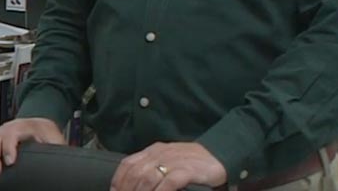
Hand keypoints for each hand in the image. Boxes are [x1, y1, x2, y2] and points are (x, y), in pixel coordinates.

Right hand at [0, 117, 64, 176]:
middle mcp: (9, 127)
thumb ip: (55, 149)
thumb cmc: (48, 135)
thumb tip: (62, 160)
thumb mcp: (55, 141)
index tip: (10, 162)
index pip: (13, 133)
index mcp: (26, 126)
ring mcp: (0, 132)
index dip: (9, 147)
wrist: (42, 125)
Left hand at [110, 142, 226, 190]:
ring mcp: (174, 161)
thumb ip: (152, 169)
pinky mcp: (187, 170)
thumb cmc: (192, 161)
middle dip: (127, 190)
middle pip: (135, 173)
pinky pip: (168, 182)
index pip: (128, 164)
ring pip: (148, 178)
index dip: (118, 180)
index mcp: (153, 151)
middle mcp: (160, 154)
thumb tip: (135, 184)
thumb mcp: (168, 160)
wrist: (219, 154)